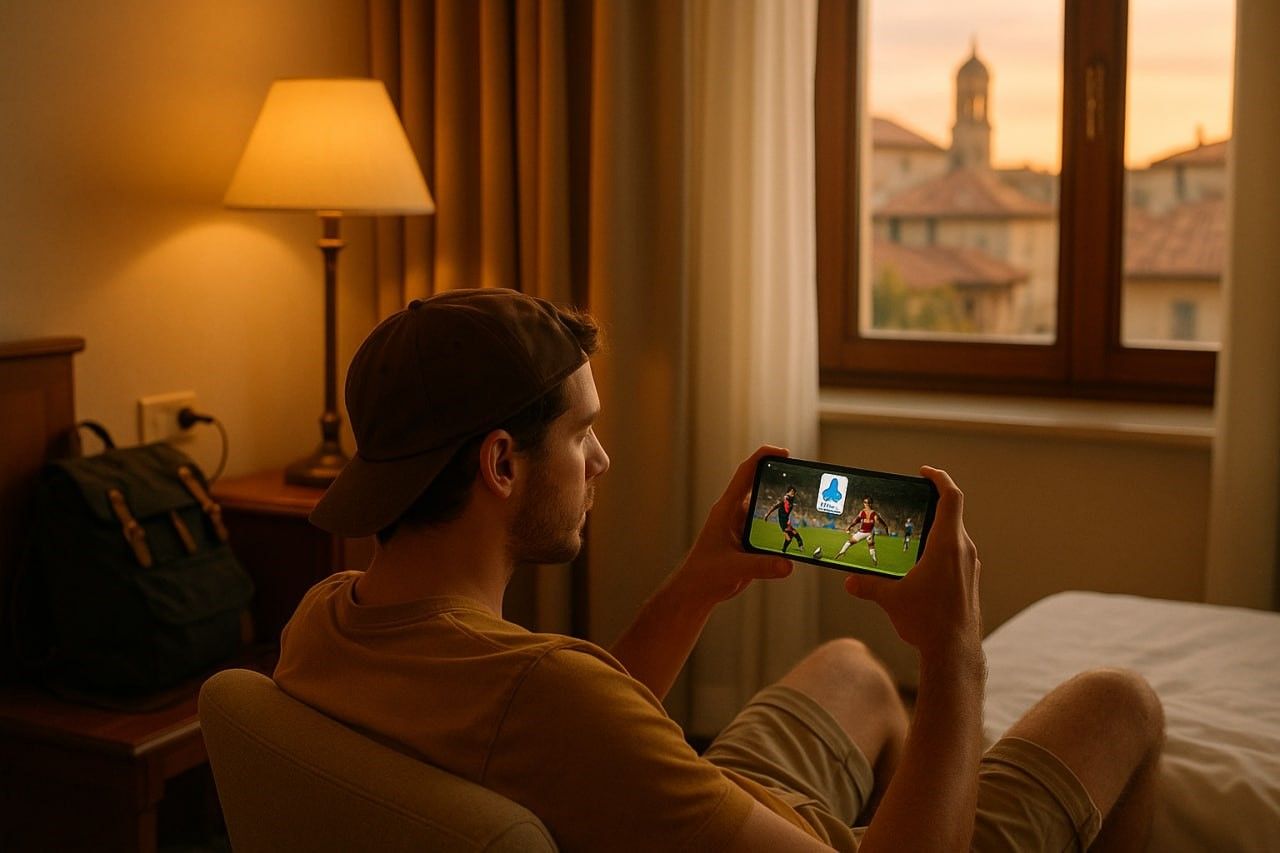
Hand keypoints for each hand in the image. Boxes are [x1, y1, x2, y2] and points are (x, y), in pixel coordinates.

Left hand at [676, 445, 793, 604]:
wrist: (696, 592)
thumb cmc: (705, 575)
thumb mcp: (733, 568)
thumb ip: (760, 566)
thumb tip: (788, 565)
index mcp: (726, 509)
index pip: (746, 473)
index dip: (764, 457)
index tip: (785, 454)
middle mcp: (735, 513)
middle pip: (761, 487)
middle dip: (782, 482)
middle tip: (807, 482)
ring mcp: (743, 526)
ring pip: (768, 510)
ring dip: (786, 508)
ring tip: (810, 507)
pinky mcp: (750, 541)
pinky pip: (770, 529)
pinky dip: (784, 529)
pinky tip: (801, 535)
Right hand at [844, 467, 980, 661]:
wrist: (955, 651)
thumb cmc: (927, 621)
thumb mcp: (891, 599)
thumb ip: (867, 585)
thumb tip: (848, 581)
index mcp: (947, 545)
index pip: (950, 498)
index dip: (939, 478)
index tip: (924, 472)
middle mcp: (964, 551)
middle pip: (953, 514)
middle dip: (932, 503)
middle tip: (911, 500)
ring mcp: (970, 566)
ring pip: (956, 535)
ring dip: (937, 527)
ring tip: (913, 532)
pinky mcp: (970, 581)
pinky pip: (957, 553)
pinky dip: (941, 547)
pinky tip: (922, 563)